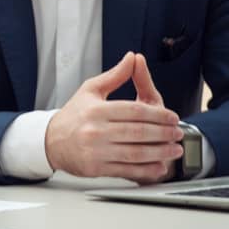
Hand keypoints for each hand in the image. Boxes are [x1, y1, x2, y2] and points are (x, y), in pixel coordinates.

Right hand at [44, 52, 182, 182]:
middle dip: (164, 133)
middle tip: (178, 132)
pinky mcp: (97, 168)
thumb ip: (115, 76)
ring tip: (175, 149)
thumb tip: (133, 58)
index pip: (134, 111)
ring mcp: (96, 151)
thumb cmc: (73, 115)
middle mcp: (95, 130)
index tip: (172, 117)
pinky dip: (147, 170)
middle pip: (138, 132)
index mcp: (96, 110)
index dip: (158, 114)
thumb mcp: (90, 90)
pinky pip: (127, 170)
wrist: (50, 142)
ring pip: (136, 153)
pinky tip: (160, 166)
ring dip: (161, 152)